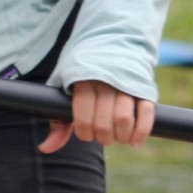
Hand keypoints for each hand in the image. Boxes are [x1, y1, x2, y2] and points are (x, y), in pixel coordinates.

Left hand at [39, 80, 154, 152]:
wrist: (110, 44)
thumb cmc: (83, 76)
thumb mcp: (66, 92)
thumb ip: (59, 121)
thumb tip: (46, 148)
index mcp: (83, 82)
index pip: (82, 119)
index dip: (85, 133)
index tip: (86, 133)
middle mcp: (105, 82)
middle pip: (103, 123)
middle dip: (103, 138)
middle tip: (103, 136)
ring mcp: (127, 84)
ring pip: (124, 119)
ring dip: (121, 137)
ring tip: (118, 137)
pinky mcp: (144, 87)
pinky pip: (146, 113)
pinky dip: (141, 131)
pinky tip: (135, 142)